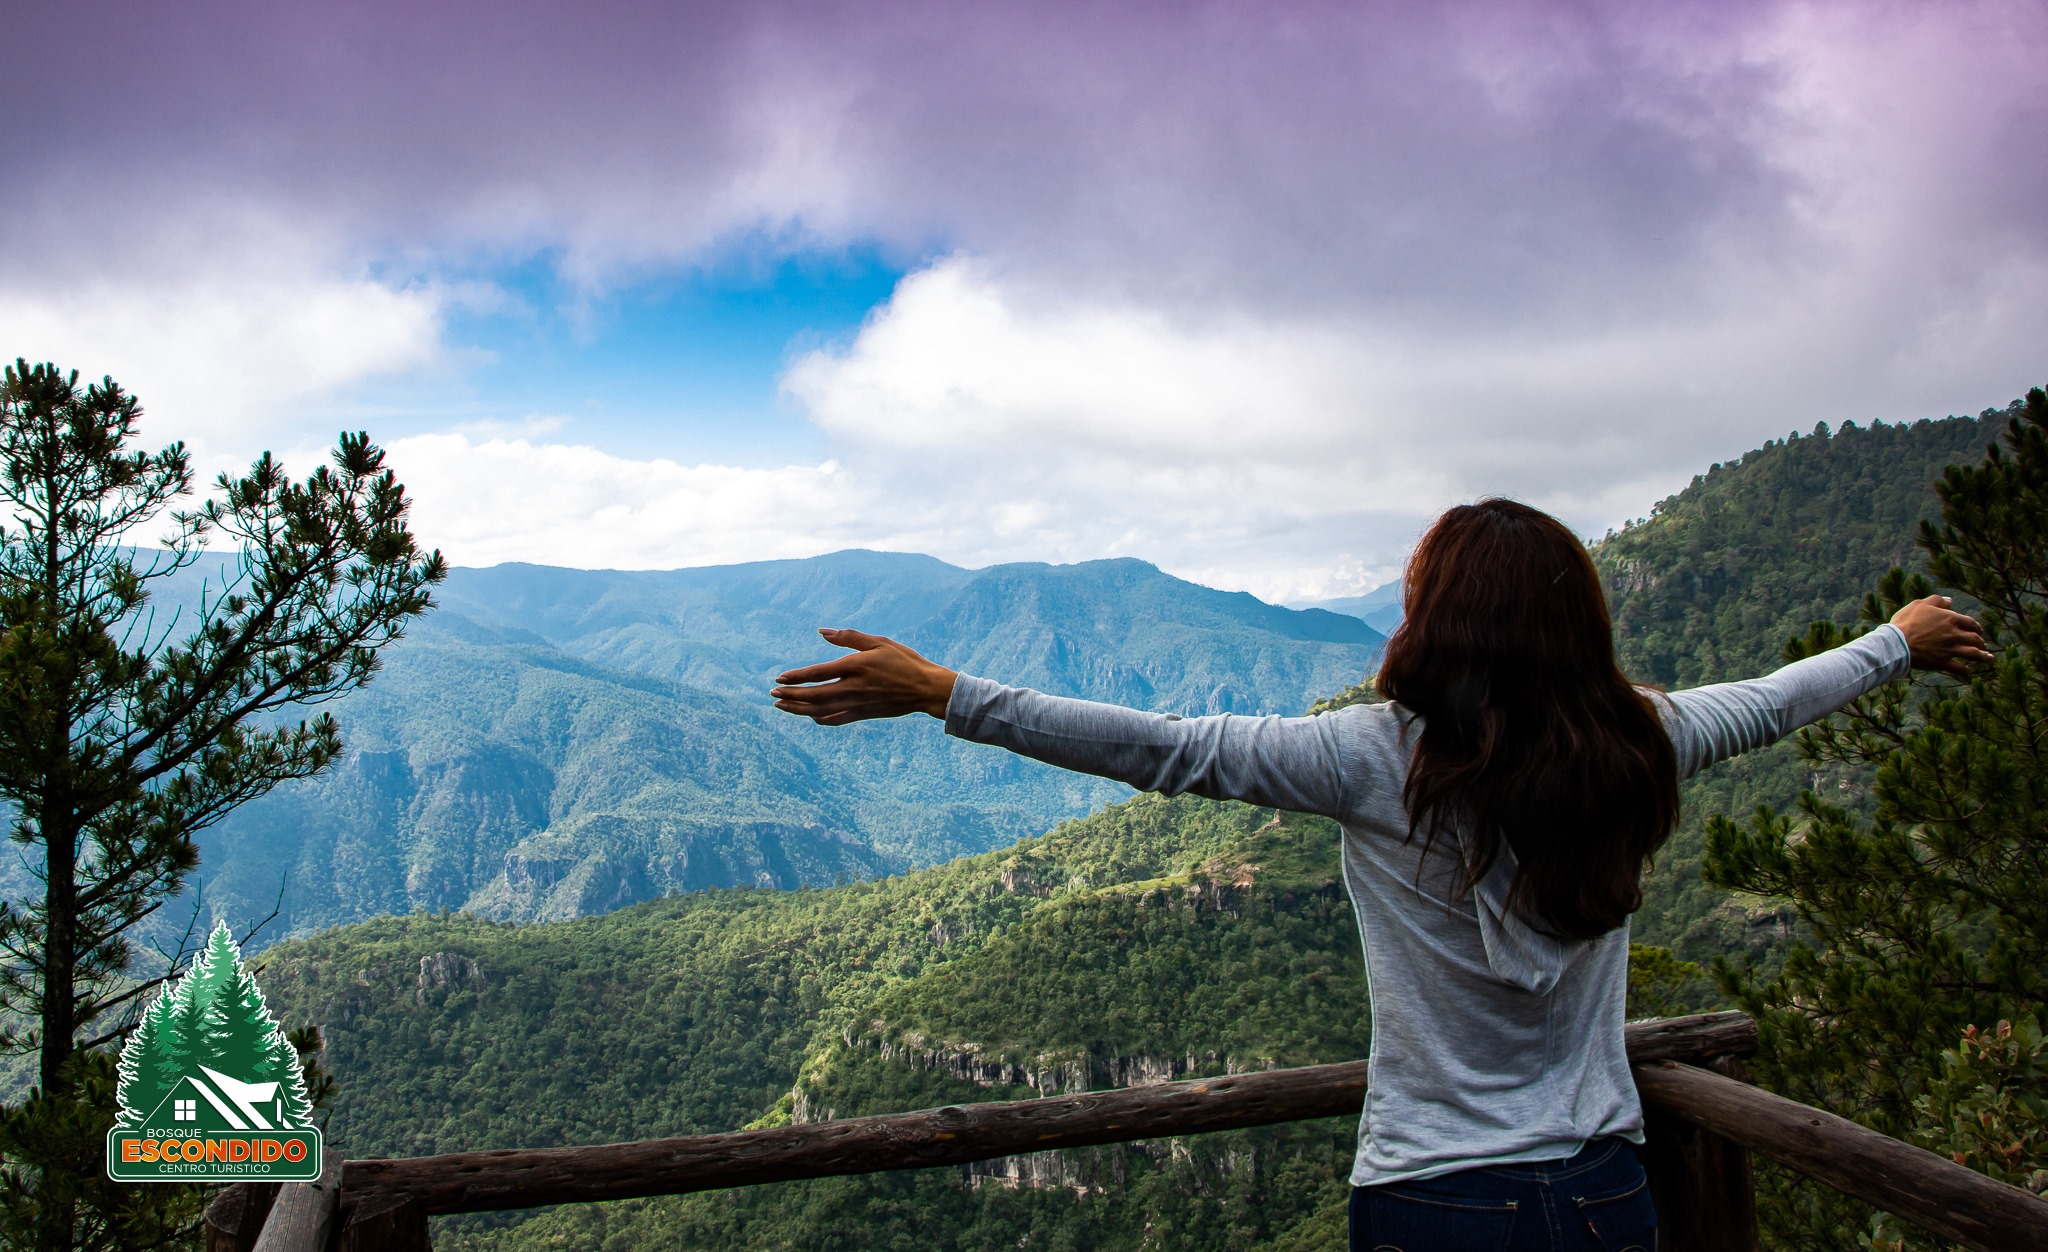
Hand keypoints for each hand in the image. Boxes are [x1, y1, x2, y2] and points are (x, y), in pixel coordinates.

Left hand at [772, 628, 957, 725]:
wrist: (926, 688)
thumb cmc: (903, 661)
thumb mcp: (878, 642)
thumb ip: (848, 637)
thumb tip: (821, 632)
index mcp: (855, 666)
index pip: (817, 674)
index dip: (796, 678)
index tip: (779, 679)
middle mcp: (853, 687)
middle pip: (814, 695)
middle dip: (790, 696)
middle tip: (772, 695)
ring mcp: (858, 703)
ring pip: (821, 710)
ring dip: (799, 709)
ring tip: (782, 706)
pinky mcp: (864, 714)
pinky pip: (837, 719)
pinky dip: (821, 719)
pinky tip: (811, 717)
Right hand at [1890, 595, 1991, 677]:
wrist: (1896, 643)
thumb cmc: (1906, 622)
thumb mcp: (1919, 604)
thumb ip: (1936, 600)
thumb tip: (1949, 601)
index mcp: (1950, 619)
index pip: (1970, 623)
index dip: (1976, 627)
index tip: (1979, 630)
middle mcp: (1954, 635)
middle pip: (1974, 639)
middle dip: (1980, 641)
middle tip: (1982, 644)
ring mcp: (1950, 650)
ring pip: (1972, 654)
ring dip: (1982, 656)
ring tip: (1988, 658)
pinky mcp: (1942, 662)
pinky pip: (1958, 668)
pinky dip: (1965, 670)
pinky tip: (1968, 671)